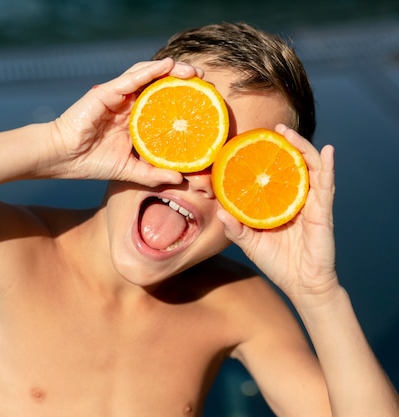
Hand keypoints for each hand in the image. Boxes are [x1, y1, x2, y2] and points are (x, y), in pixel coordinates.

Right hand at [47, 58, 198, 186]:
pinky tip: (166, 66)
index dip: (182, 98)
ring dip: (171, 70)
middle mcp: (127, 104)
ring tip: (191, 73)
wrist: (62, 158)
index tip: (204, 100)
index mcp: (133, 119)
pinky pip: (131, 79)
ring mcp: (117, 96)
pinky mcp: (106, 93)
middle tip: (204, 80)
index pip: (162, 102)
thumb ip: (152, 173)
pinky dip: (149, 71)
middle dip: (182, 78)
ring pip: (147, 75)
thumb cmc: (91, 162)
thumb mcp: (128, 170)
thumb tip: (180, 179)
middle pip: (158, 84)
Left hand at [218, 124, 338, 304]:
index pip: (276, 174)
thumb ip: (235, 227)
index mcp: (281, 203)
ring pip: (311, 167)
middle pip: (295, 164)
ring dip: (302, 147)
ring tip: (289, 133)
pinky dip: (328, 166)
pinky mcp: (322, 213)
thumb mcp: (250, 243)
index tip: (255, 140)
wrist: (301, 285)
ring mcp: (312, 204)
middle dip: (287, 144)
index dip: (269, 156)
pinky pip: (326, 185)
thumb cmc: (278, 263)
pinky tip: (328, 151)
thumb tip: (220, 209)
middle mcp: (297, 199)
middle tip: (275, 129)